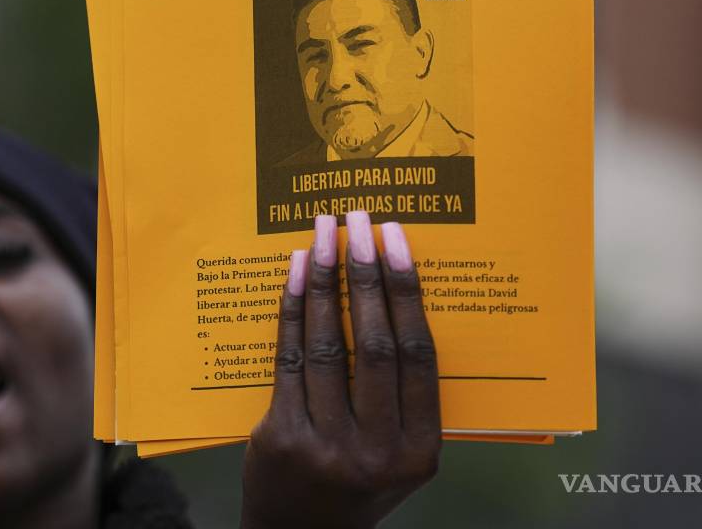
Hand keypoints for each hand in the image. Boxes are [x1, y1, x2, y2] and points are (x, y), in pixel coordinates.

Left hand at [240, 211, 440, 528]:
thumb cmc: (357, 481)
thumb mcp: (400, 454)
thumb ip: (407, 397)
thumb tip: (400, 296)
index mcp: (421, 451)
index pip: (420, 356)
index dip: (407, 291)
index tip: (397, 240)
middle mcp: (378, 451)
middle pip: (376, 345)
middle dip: (367, 273)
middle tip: (360, 220)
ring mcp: (327, 446)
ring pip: (328, 345)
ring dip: (324, 280)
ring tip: (322, 232)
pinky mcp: (281, 437)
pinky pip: (290, 359)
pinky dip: (292, 310)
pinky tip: (293, 272)